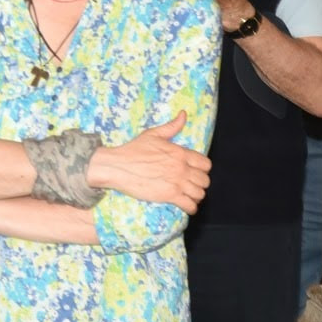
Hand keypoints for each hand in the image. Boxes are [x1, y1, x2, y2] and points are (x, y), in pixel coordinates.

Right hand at [89, 113, 206, 210]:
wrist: (116, 166)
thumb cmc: (132, 150)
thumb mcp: (152, 135)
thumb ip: (172, 126)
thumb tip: (184, 114)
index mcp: (180, 153)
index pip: (205, 164)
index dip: (201, 169)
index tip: (194, 171)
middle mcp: (182, 168)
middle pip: (204, 180)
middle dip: (199, 183)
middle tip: (190, 184)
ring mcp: (177, 183)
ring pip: (200, 194)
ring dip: (195, 195)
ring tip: (188, 195)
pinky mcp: (169, 196)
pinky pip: (190, 205)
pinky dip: (190, 207)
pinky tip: (185, 205)